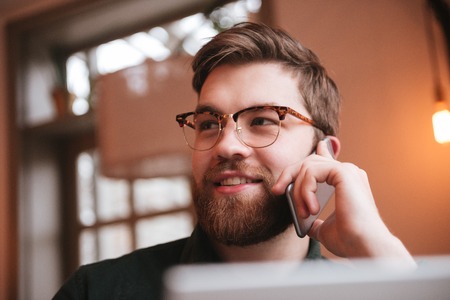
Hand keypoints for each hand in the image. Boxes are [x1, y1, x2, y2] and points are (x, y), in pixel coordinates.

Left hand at [272, 139, 414, 262]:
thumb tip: (305, 225)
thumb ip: (315, 221)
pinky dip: (305, 190)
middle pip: (309, 161)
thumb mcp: (325, 229)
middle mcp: (347, 172)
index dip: (308, 157)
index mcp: (345, 181)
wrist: (364, 246)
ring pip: (307, 167)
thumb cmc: (349, 240)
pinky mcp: (343, 172)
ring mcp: (346, 170)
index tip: (296, 165)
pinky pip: (311, 172)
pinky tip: (311, 209)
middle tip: (276, 191)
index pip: (324, 160)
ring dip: (298, 190)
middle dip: (288, 174)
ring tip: (304, 213)